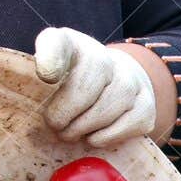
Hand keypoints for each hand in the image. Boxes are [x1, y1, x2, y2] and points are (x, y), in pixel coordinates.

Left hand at [34, 27, 155, 146]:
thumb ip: (37, 80)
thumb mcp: (48, 76)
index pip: (59, 43)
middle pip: (87, 84)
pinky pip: (126, 125)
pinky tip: (93, 136)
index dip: (52, 58)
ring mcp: (131, 80)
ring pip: (108, 108)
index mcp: (72, 46)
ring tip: (71, 133)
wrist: (116, 83)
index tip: (47, 76)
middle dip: (66, 112)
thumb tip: (34, 95)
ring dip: (84, 128)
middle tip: (55, 126)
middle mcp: (106, 57)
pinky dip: (105, 137)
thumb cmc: (72, 85)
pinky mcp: (146, 106)